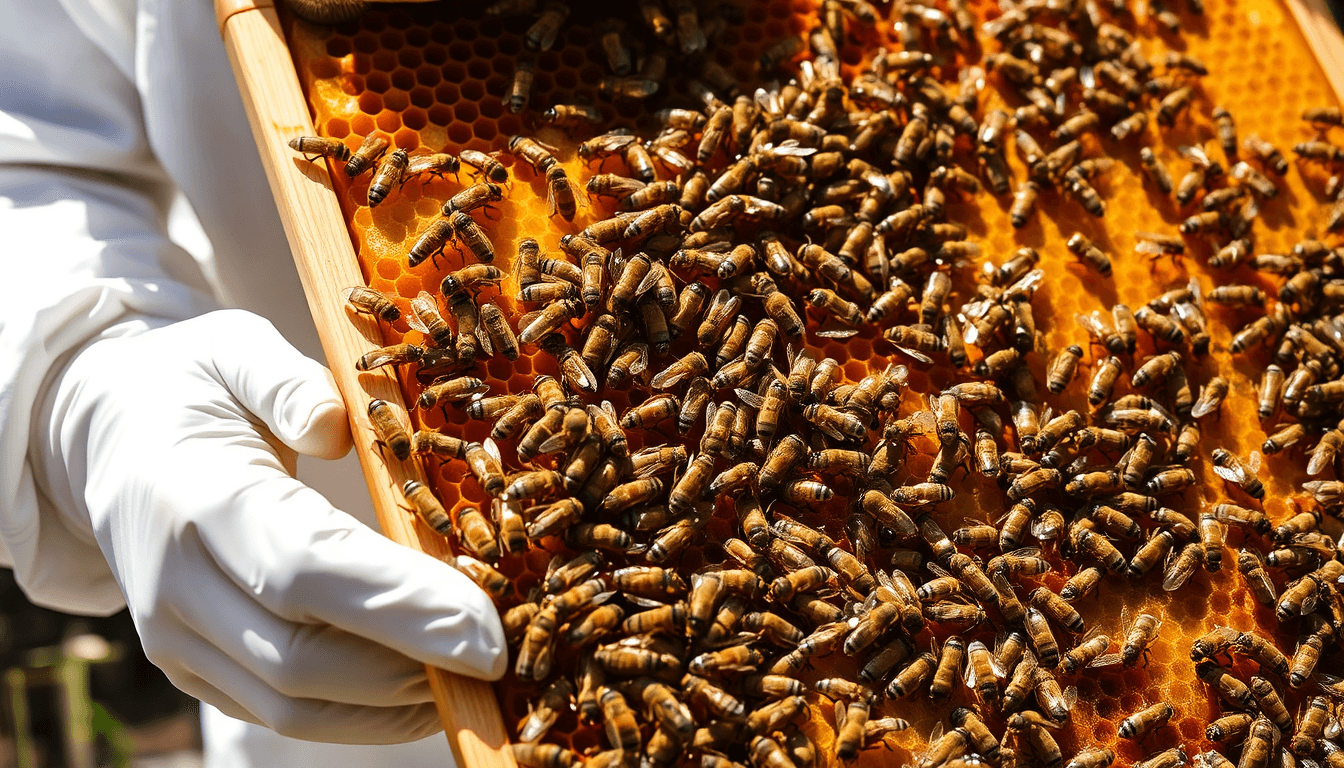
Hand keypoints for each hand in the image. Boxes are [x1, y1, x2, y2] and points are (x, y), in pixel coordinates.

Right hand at [37, 310, 504, 742]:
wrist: (106, 442)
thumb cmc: (191, 388)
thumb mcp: (231, 348)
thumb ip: (283, 378)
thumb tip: (337, 425)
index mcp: (194, 498)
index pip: (306, 570)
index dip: (402, 608)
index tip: (488, 631)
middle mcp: (175, 586)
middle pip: (303, 660)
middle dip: (416, 666)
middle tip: (504, 654)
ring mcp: (177, 640)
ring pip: (295, 705)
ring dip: (397, 701)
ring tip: (476, 674)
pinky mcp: (194, 670)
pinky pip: (284, 713)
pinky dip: (363, 713)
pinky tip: (426, 685)